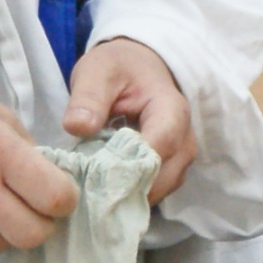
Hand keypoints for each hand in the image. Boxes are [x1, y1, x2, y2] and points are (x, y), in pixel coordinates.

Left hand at [64, 37, 197, 200]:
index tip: (96, 179)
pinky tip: (103, 193)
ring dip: (127, 195)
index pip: (161, 147)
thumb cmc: (118, 67)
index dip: (131, 167)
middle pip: (163, 176)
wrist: (137, 66)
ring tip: (92, 195)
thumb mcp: (97, 71)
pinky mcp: (169, 171)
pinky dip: (130, 195)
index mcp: (171, 111)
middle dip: (126, 188)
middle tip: (86, 195)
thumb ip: (88, 97)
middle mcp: (185, 139)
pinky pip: (154, 191)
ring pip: (159, 190)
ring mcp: (180, 159)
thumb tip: (77, 126)